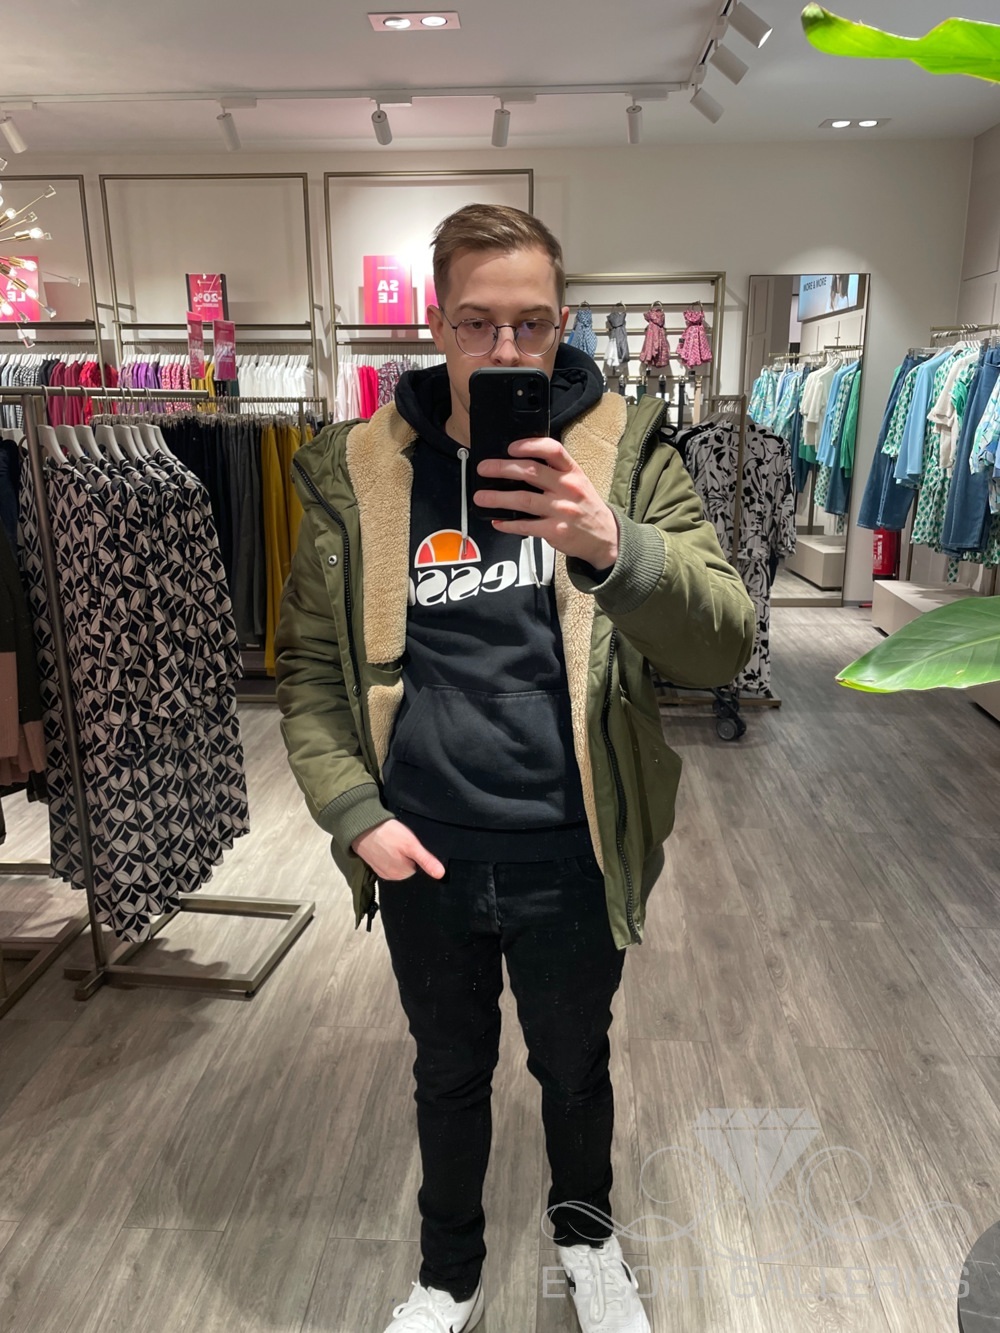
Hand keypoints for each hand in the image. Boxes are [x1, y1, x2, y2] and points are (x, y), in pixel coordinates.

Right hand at [351, 819, 445, 880]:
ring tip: (393, 841)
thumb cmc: (387, 834)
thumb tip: (441, 875)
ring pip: (397, 862)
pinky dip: (388, 852)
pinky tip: (386, 843)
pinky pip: (387, 860)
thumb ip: (426, 860)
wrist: (362, 826)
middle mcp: (391, 876)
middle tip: (402, 841)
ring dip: (397, 853)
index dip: (417, 854)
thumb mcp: (411, 845)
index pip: (419, 867)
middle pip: (408, 865)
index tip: (412, 846)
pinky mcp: (374, 863)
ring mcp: (381, 870)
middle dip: (407, 854)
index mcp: (402, 875)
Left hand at [473, 438, 619, 569]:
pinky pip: (526, 526)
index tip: (511, 447)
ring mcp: (561, 510)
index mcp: (572, 472)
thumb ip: (554, 472)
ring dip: (497, 498)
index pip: (552, 450)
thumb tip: (518, 466)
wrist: (606, 537)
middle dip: (502, 469)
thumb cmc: (586, 507)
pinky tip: (497, 521)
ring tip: (481, 497)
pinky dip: (508, 524)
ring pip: (523, 500)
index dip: (530, 445)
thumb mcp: (578, 482)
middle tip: (484, 469)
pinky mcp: (555, 531)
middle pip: (531, 473)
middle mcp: (567, 488)